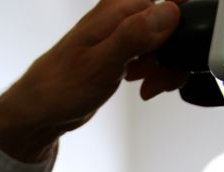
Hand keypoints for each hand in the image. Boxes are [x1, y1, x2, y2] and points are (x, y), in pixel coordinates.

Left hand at [0, 0, 187, 161]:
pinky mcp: (124, 50)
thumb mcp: (101, 63)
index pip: (171, 4)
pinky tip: (142, 84)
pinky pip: (154, 54)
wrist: (42, 108)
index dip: (181, 29)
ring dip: (165, 67)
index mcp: (118, 9)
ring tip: (147, 85)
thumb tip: (167, 12)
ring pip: (166, 42)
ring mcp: (124, 33)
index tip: (172, 56)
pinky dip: (155, 72)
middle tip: (156, 79)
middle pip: (172, 24)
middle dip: (173, 55)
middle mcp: (122, 15)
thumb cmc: (61, 87)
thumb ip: (135, 35)